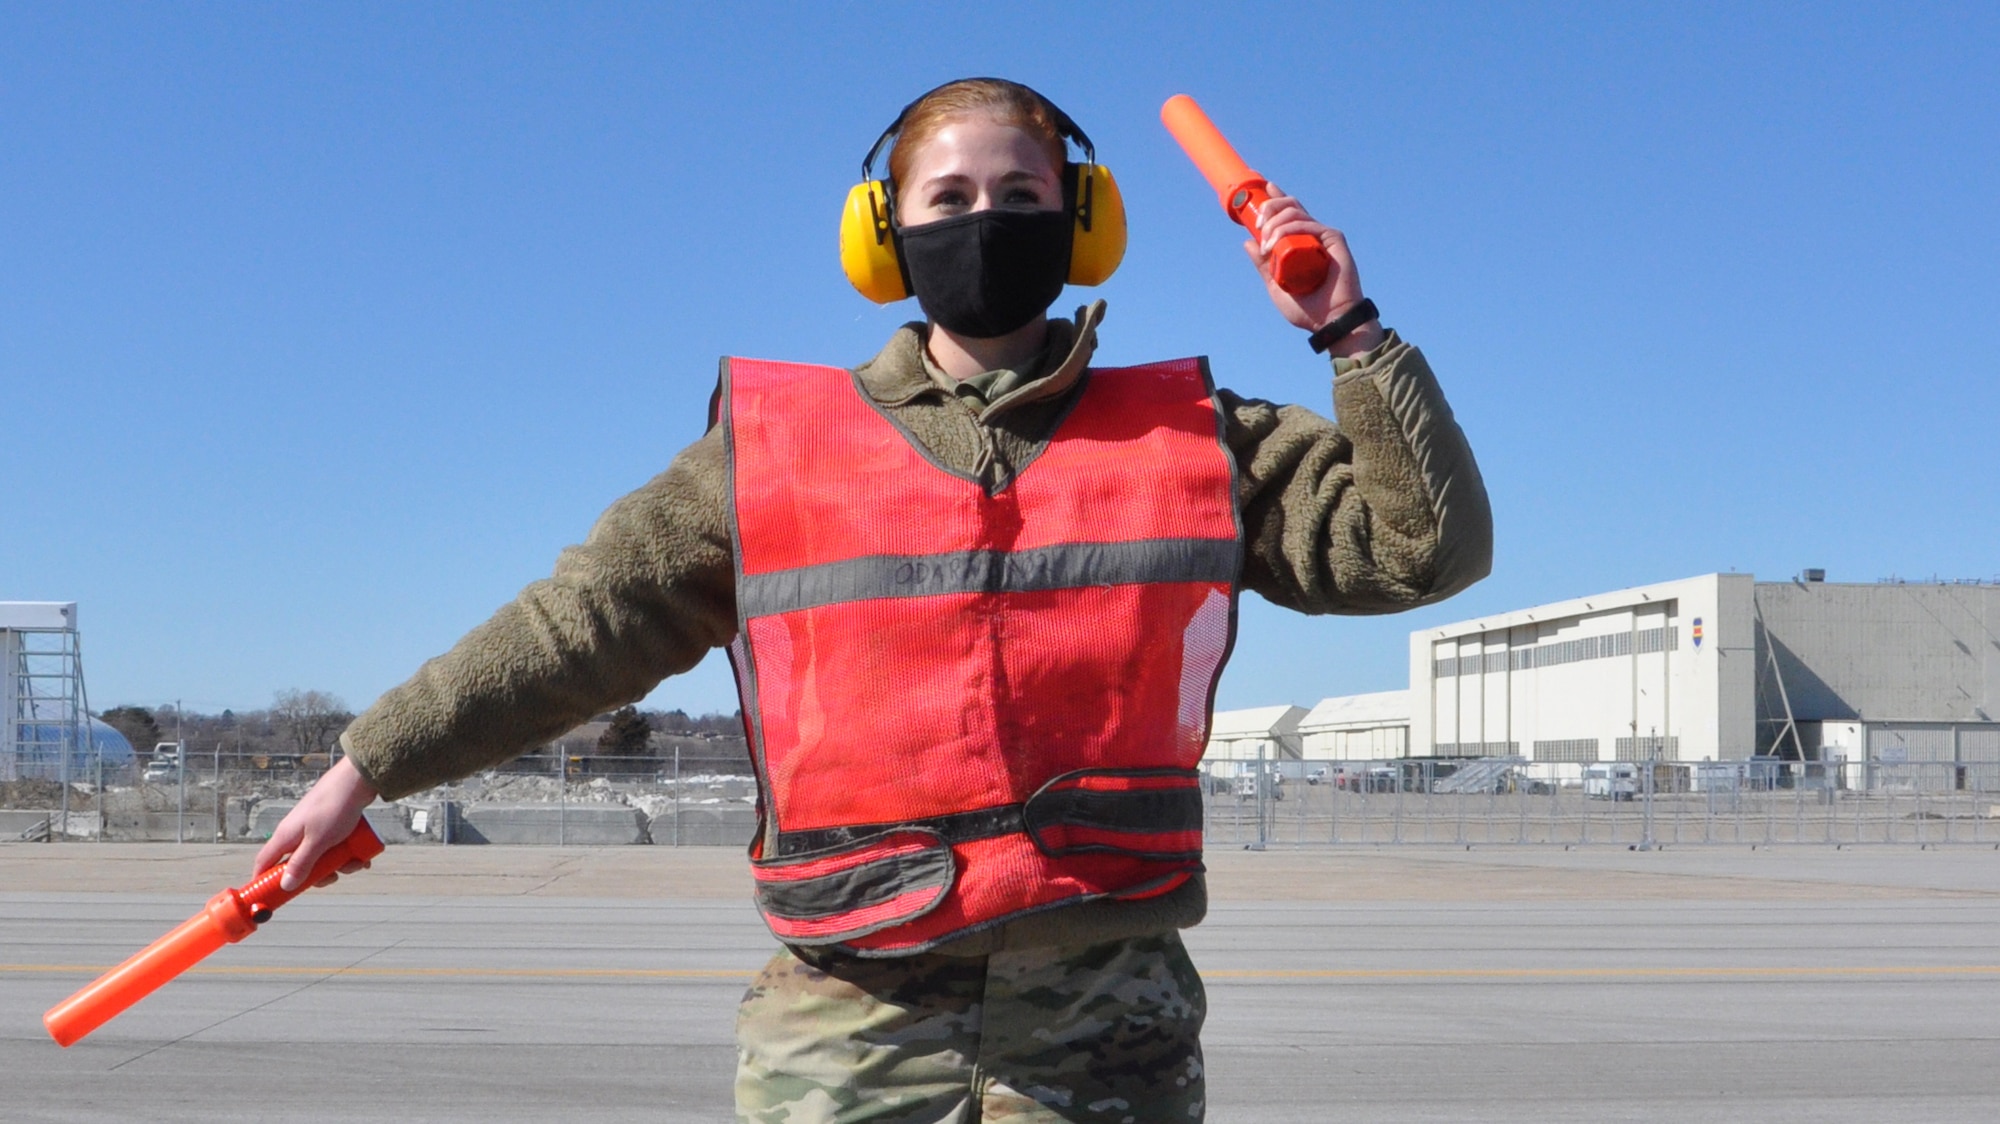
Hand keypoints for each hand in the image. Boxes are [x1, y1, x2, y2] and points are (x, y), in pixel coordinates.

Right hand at [253, 755, 379, 891]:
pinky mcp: (330, 824)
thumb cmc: (335, 808)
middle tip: (334, 876)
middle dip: (318, 874)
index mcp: (285, 836)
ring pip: (321, 857)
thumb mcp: (318, 842)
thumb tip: (285, 885)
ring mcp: (313, 828)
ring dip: (339, 864)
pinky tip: (363, 856)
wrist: (357, 780)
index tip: (272, 897)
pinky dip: (347, 853)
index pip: (264, 863)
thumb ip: (301, 864)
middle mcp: (296, 833)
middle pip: (298, 865)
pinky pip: (334, 846)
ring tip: (356, 862)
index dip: (264, 880)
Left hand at [1243, 191, 1384, 357]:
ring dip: (1274, 222)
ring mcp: (1323, 236)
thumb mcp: (1276, 286)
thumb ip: (1263, 266)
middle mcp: (1312, 235)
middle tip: (1258, 226)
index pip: (1288, 213)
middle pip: (1290, 205)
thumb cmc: (1307, 309)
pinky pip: (1308, 225)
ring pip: (1295, 211)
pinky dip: (1289, 228)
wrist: (1330, 321)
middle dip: (1270, 207)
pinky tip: (1276, 242)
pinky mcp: (1333, 239)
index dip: (1275, 197)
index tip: (1263, 189)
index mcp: (1301, 243)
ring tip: (1266, 244)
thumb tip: (1247, 242)